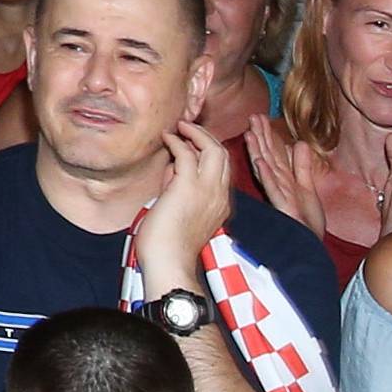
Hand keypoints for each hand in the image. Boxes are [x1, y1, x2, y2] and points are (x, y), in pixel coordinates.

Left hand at [138, 120, 233, 285]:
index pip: (223, 168)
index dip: (209, 150)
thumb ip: (178, 186)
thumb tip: (172, 164)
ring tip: (181, 126)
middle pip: (224, 154)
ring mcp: (207, 191)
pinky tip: (166, 138)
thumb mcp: (179, 209)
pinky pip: (186, 154)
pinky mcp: (188, 188)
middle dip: (207, 136)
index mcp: (219, 204)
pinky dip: (177, 142)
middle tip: (188, 128)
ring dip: (196, 133)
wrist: (168, 265)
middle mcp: (219, 196)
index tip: (192, 142)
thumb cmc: (167, 245)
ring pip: (214, 149)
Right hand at [242, 118, 327, 240]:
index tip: (259, 116)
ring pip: (267, 169)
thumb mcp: (308, 188)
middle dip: (260, 136)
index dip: (267, 134)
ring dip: (258, 151)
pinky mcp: (283, 207)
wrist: (310, 247)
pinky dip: (267, 175)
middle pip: (267, 156)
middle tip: (252, 116)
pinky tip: (260, 163)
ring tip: (250, 133)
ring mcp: (279, 195)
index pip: (273, 153)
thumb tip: (299, 143)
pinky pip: (274, 189)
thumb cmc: (306, 222)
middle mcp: (277, 185)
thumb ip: (302, 166)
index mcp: (282, 180)